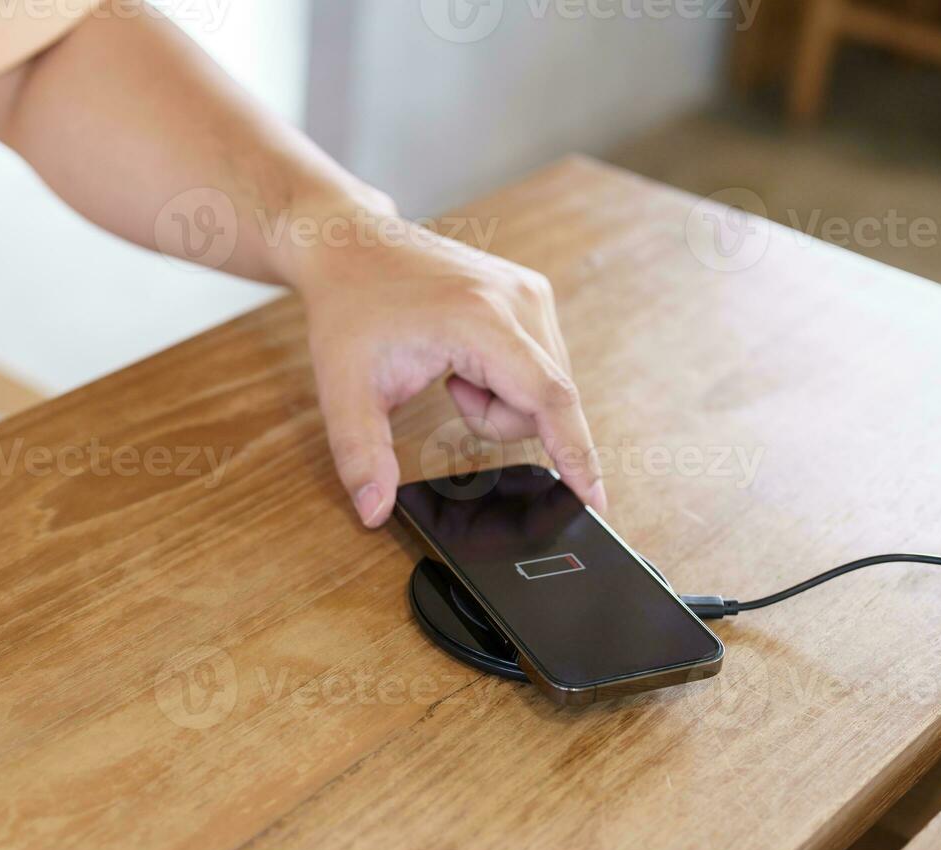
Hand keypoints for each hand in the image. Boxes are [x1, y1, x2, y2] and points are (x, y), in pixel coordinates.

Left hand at [293, 214, 605, 526]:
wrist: (351, 246)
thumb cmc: (349, 309)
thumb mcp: (343, 390)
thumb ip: (361, 455)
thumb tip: (373, 512)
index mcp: (481, 320)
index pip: (548, 399)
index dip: (575, 455)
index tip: (597, 500)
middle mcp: (521, 300)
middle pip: (546, 404)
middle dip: (496, 420)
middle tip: (447, 391)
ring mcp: (531, 293)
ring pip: (546, 389)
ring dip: (500, 401)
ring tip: (452, 371)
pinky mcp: (532, 294)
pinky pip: (540, 365)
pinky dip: (505, 379)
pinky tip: (465, 358)